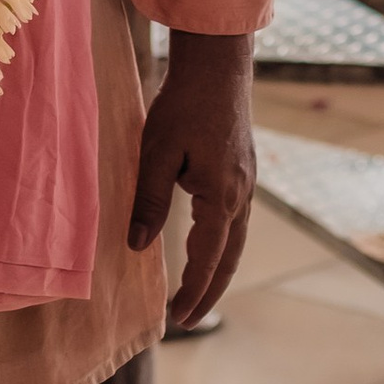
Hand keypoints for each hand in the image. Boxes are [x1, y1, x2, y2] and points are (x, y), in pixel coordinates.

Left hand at [129, 29, 255, 329]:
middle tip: (190, 319)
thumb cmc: (184, 103)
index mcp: (222, 196)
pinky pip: (235, 220)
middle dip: (210, 292)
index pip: (208, 259)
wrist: (217, 64)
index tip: (178, 318)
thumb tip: (137, 246)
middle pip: (229, 258)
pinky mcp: (242, 169)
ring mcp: (246, 181)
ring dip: (218, 270)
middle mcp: (241, 195)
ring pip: (236, 240)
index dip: (193, 291)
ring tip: (199, 293)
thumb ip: (150, 200)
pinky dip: (223, 245)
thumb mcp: (157, 151)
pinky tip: (209, 246)